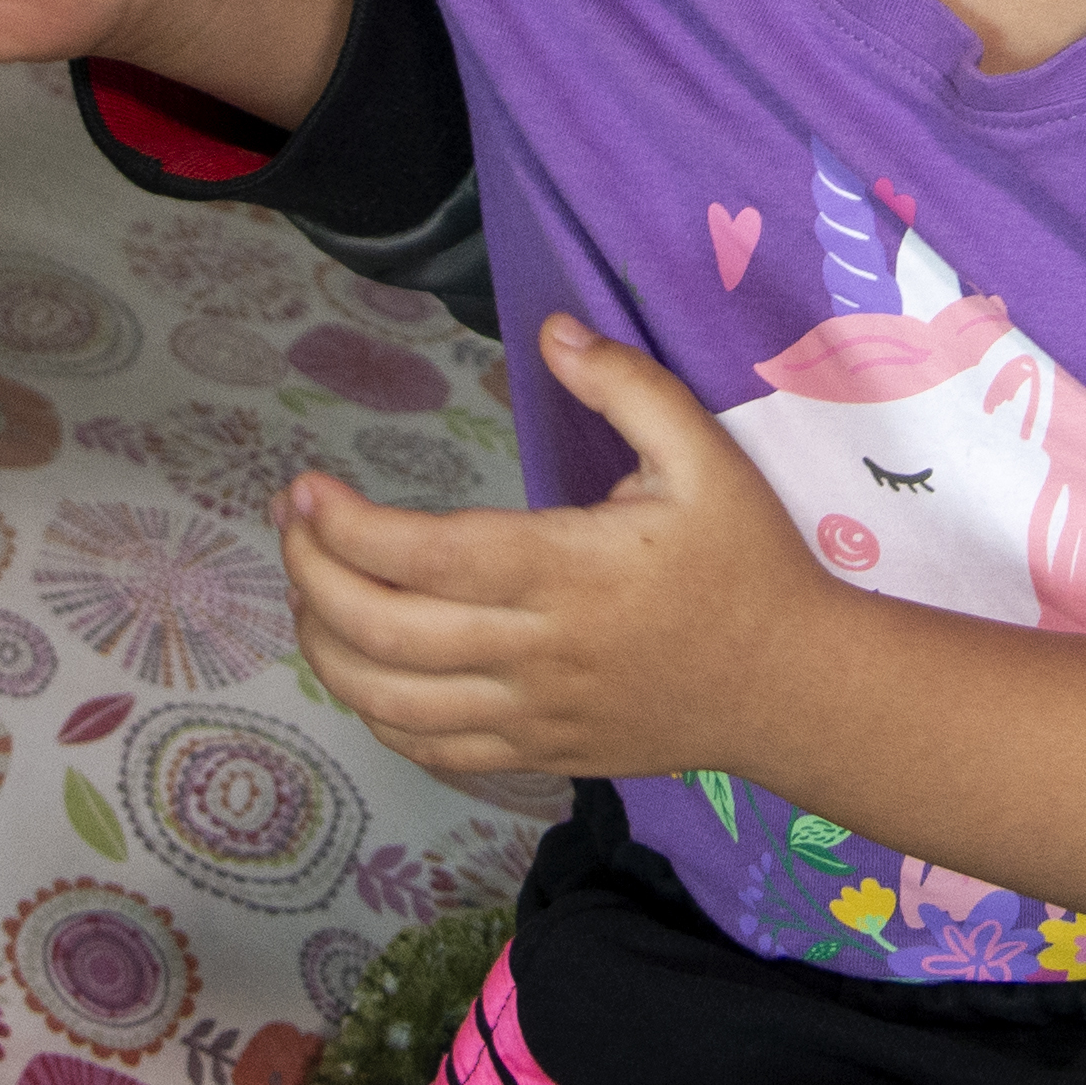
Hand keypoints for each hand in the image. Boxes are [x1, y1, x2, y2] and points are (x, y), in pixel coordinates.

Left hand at [284, 319, 822, 782]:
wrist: (792, 688)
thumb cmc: (747, 564)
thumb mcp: (706, 455)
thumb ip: (628, 386)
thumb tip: (554, 330)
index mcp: (569, 571)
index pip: (426, 556)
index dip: (349, 527)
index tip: (306, 489)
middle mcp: (538, 651)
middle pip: (385, 631)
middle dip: (313, 575)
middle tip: (293, 524)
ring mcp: (533, 714)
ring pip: (392, 701)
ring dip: (326, 647)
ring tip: (308, 590)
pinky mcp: (540, 754)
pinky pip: (432, 749)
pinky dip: (375, 713)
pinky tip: (359, 668)